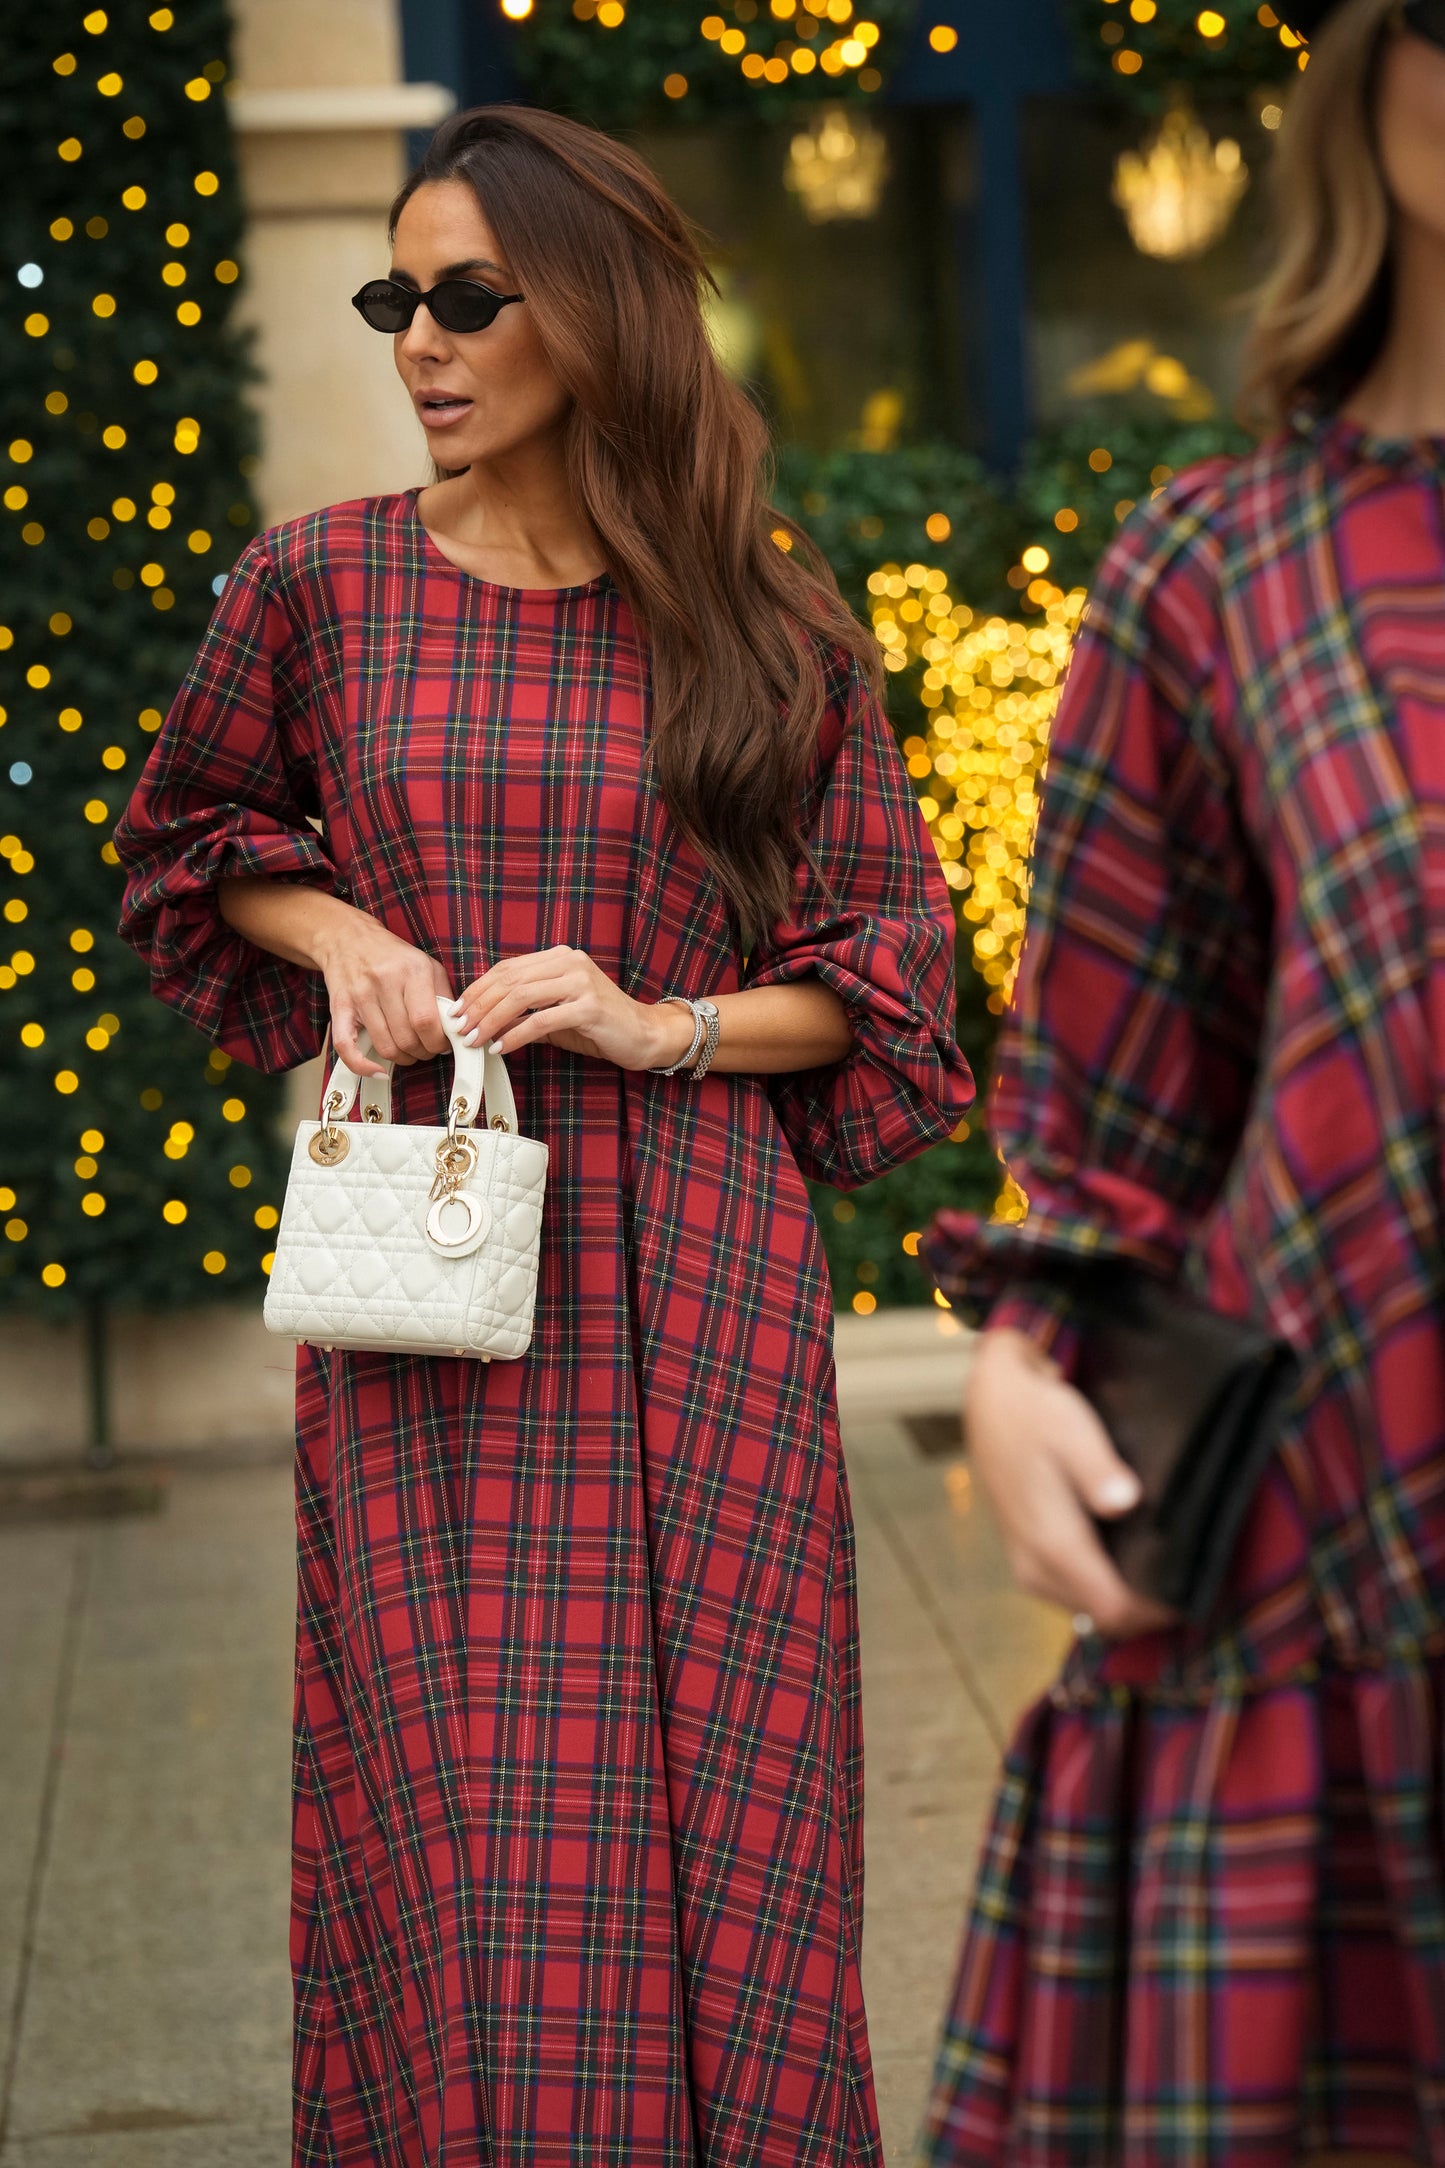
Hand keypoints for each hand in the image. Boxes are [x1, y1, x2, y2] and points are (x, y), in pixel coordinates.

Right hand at [314, 905, 452, 1077]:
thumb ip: (444, 996)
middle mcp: (384, 982)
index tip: (443, 1045)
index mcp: (411, 971)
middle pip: (407, 1038)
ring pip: (385, 1046)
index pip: (426, 1021)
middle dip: (423, 1052)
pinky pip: (346, 1047)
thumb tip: (456, 1029)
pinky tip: (378, 1071)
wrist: (347, 938)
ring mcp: (360, 996)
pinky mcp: (339, 1008)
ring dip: (402, 1058)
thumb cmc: (393, 956)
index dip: (438, 1042)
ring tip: (409, 1051)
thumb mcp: (428, 966)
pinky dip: (362, 1066)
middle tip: (426, 1048)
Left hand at [452, 946, 695, 1070]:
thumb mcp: (557, 1012)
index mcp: (560, 956)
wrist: (644, 1035)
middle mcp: (570, 962)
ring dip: (492, 1020)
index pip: (508, 968)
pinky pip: (541, 1020)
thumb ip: (526, 1009)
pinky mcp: (588, 1007)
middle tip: (460, 1027)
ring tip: (475, 1039)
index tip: (457, 1009)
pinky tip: (501, 1048)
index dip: (478, 988)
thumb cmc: (599, 1026)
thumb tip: (483, 1019)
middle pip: (510, 980)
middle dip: (479, 1005)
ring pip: (521, 997)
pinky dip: (516, 1035)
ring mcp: (580, 982)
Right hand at [967, 1328, 1178, 1639]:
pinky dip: (1107, 1588)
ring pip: (1091, 1611)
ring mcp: (1029, 1569)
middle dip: (1148, 1609)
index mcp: (1052, 1543)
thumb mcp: (1072, 1430)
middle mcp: (1036, 1568)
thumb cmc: (1037, 1415)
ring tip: (1166, 1567)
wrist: (992, 1406)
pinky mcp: (1030, 1561)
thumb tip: (1125, 1502)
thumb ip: (1098, 1470)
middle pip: (1106, 1619)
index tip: (1197, 1589)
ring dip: (1128, 1600)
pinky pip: (1077, 1595)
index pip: (1114, 1608)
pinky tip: (1131, 1557)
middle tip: (1192, 1577)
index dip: (1158, 1610)